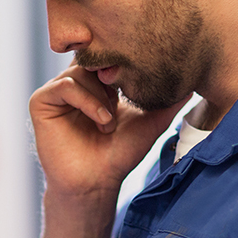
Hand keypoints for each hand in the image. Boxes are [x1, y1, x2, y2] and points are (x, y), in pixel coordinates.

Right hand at [29, 63, 189, 195]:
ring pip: (81, 71)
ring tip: (110, 122)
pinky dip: (88, 100)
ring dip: (102, 96)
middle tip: (124, 100)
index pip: (107, 54)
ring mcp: (56, 91)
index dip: (124, 61)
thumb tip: (195, 80)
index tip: (142, 73)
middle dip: (113, 77)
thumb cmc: (120, 154)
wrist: (96, 182)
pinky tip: (101, 120)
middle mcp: (74, 82)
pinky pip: (65, 85)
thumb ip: (170, 100)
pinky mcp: (41, 102)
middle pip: (93, 58)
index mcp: (95, 82)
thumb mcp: (151, 121)